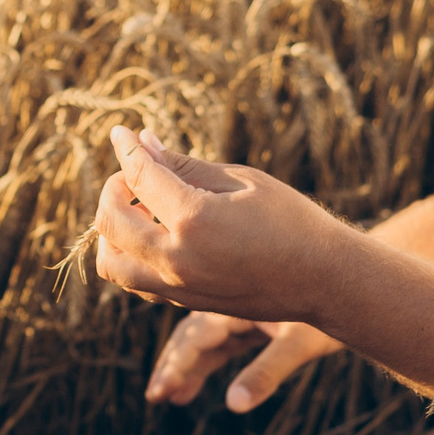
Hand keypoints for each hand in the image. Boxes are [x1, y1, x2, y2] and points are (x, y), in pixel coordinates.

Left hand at [93, 127, 346, 323]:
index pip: (139, 176)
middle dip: (113, 188)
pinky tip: (152, 235)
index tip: (120, 132)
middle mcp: (176, 259)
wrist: (323, 280)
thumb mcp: (242, 180)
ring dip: (111, 230)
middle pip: (110, 220)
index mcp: (194, 220)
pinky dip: (128, 256)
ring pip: (110, 261)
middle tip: (133, 172)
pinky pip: (134, 281)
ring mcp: (177, 287)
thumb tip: (143, 142)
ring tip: (137, 208)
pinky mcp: (183, 303)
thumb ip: (186, 165)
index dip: (126, 148)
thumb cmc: (291, 221)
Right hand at [148, 312, 341, 411]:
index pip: (197, 333)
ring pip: (202, 339)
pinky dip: (203, 364)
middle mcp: (234, 300)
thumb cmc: (333, 312)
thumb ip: (267, 373)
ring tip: (167, 396)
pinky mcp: (252, 323)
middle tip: (155, 396)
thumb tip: (234, 405)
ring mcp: (242, 311)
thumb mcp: (300, 343)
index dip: (177, 365)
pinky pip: (218, 343)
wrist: (357, 282)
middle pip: (192, 334)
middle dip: (173, 365)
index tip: (160, 392)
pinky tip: (188, 387)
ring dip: (184, 366)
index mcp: (239, 298)